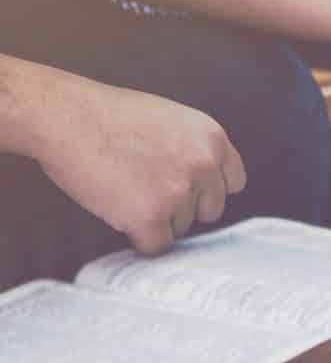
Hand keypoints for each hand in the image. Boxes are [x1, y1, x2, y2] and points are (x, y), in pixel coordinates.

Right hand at [34, 78, 246, 255]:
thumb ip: (193, 150)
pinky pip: (157, 246)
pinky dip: (139, 240)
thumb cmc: (107, 116)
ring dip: (154, 220)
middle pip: (209, 210)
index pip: (233, 182)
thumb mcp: (170, 120)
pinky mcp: (151, 215)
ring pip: (180, 228)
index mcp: (213, 139)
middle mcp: (205, 165)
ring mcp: (180, 191)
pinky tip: (120, 215)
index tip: (187, 193)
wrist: (66, 117)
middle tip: (144, 192)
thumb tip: (202, 184)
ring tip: (123, 191)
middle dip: (181, 208)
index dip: (207, 191)